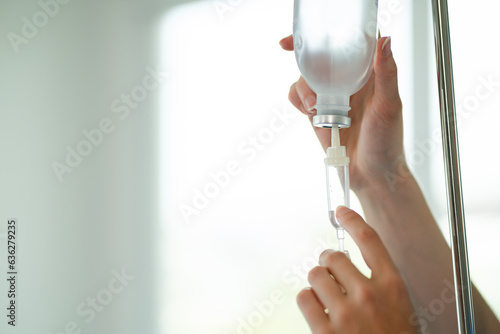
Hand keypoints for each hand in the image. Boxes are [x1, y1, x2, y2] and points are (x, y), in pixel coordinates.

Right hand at [281, 35, 406, 192]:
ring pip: (307, 77)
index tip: (316, 26)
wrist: (372, 176)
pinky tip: (309, 113)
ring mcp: (331, 98)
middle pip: (322, 56)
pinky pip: (299, 98)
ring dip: (304, 87)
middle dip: (305, 54)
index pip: (351, 41)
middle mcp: (348, 82)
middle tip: (290, 50)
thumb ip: (386, 74)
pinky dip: (298, 101)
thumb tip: (385, 40)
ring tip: (315, 108)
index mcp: (368, 74)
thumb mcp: (390, 106)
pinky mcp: (318, 114)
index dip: (333, 29)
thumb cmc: (388, 144)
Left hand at [297, 206, 417, 333]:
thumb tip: (346, 265)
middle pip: (334, 256)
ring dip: (317, 282)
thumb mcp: (399, 307)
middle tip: (331, 272)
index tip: (341, 211)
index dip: (353, 221)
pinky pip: (304, 297)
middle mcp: (369, 295)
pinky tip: (317, 310)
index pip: (370, 240)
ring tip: (327, 296)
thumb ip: (378, 283)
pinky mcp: (327, 332)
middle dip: (329, 261)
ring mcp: (346, 314)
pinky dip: (307, 300)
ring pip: (315, 274)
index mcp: (393, 286)